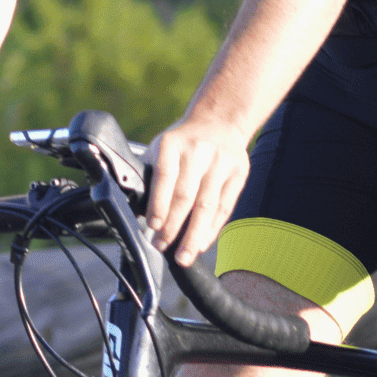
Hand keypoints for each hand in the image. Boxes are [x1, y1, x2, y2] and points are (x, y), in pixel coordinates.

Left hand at [145, 117, 250, 266]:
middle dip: (173, 225)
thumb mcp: (162, 147)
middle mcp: (198, 151)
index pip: (165, 176)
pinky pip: (225, 208)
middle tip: (162, 245)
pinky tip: (201, 244)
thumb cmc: (182, 143)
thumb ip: (151, 174)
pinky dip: (212, 229)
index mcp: (172, 143)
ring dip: (194, 235)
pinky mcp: (238, 174)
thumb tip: (138, 212)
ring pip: (207, 206)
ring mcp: (221, 162)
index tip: (152, 225)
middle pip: (186, 195)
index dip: (159, 203)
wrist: (220, 121)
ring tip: (183, 256)